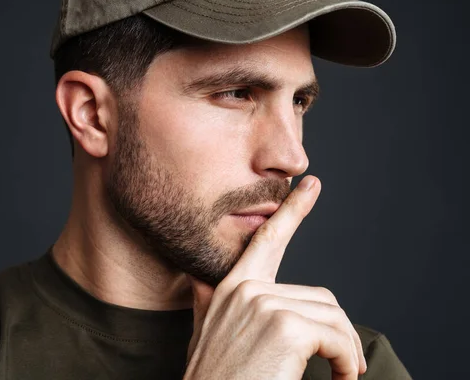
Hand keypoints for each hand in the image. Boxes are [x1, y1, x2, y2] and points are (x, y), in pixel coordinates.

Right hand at [184, 176, 365, 379]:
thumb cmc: (213, 376)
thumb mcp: (206, 332)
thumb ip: (208, 301)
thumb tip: (199, 279)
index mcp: (231, 288)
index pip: (265, 240)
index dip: (291, 211)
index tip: (311, 184)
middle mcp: (245, 289)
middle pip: (321, 297)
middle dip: (337, 333)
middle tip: (342, 366)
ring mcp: (263, 305)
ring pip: (333, 317)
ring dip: (345, 352)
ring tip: (339, 377)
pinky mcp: (285, 327)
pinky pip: (337, 338)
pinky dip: (347, 363)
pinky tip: (338, 379)